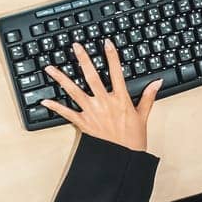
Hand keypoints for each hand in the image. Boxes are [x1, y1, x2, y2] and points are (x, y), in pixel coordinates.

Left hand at [42, 40, 161, 151]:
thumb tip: (156, 82)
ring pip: (74, 91)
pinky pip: (66, 113)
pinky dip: (55, 107)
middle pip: (91, 76)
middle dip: (83, 59)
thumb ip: (148, 97)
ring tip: (50, 68)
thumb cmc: (133, 139)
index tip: (106, 43)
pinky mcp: (83, 123)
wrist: (122, 158)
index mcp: (120, 99)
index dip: (111, 56)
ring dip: (61, 78)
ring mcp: (92, 112)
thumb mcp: (143, 115)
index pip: (116, 72)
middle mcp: (104, 102)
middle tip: (75, 46)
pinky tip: (44, 101)